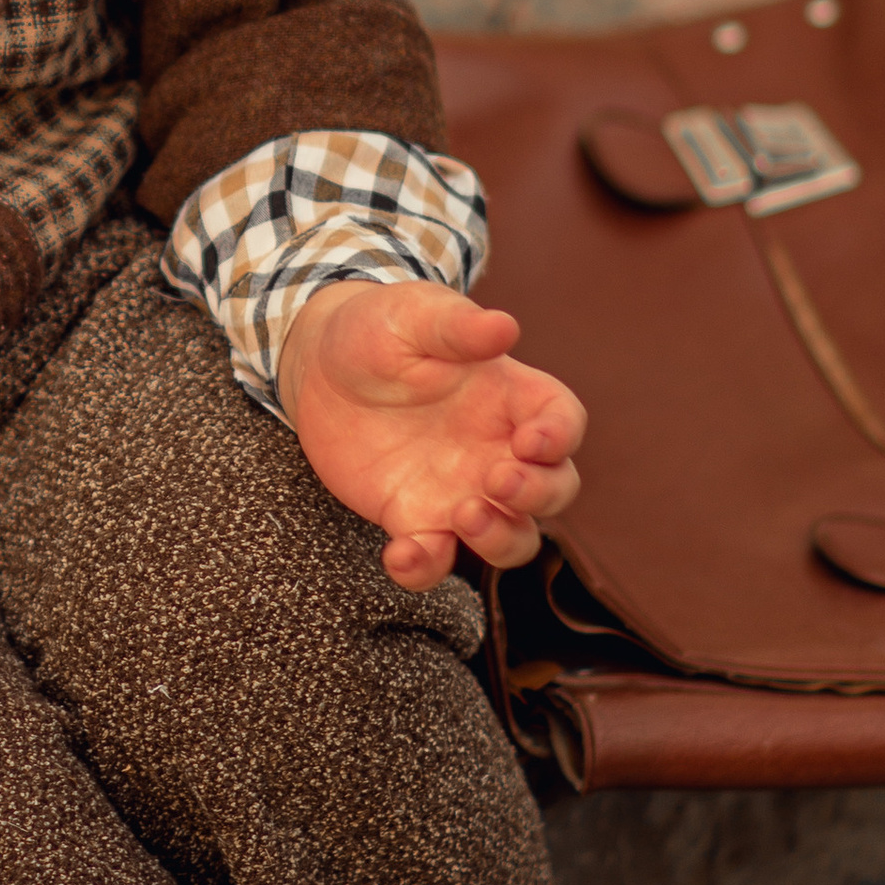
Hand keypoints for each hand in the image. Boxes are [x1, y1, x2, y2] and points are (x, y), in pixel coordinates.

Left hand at [274, 278, 583, 591]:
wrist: (321, 366)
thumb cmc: (381, 329)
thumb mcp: (414, 316)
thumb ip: (456, 326)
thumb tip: (504, 326)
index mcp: (511, 396)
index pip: (563, 422)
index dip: (560, 437)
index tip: (531, 441)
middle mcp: (498, 450)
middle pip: (554, 490)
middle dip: (538, 494)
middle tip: (495, 481)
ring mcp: (461, 491)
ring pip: (513, 538)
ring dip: (500, 540)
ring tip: (462, 516)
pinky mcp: (415, 518)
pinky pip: (435, 559)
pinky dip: (425, 568)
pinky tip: (399, 555)